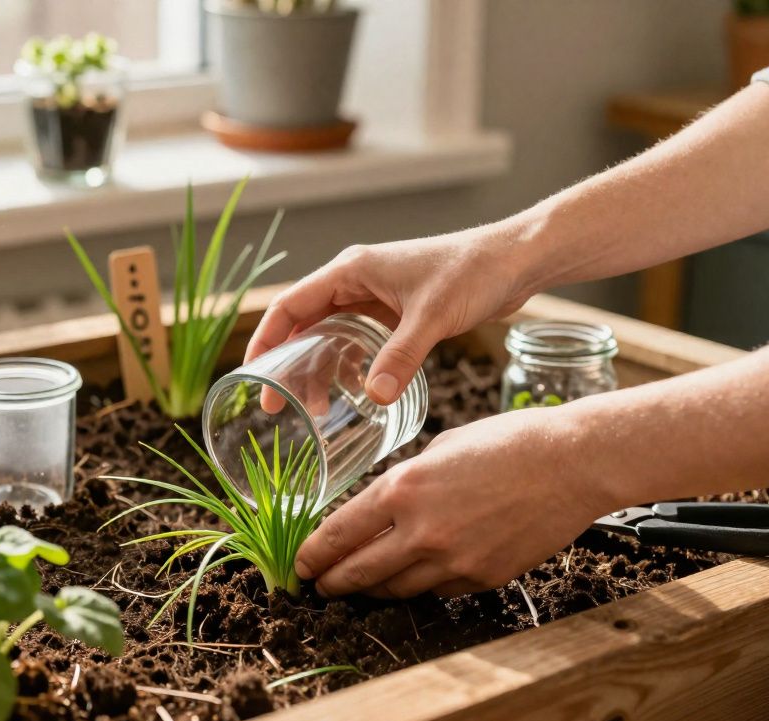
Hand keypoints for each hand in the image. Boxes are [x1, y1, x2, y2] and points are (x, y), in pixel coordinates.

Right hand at [247, 226, 536, 405]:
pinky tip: (353, 394)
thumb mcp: (432, 317)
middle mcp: (355, 281)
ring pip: (330, 337)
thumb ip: (401, 357)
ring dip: (318, 370)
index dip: (265, 342)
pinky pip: (358, 342)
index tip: (253, 378)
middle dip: (287, 365)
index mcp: (350, 270)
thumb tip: (373, 397)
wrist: (515, 260)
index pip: (289, 307)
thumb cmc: (473, 272)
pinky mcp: (396, 312)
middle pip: (304, 325)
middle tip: (278, 407)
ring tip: (314, 411)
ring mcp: (375, 297)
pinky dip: (349, 367)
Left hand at [294, 405, 618, 598]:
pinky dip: (418, 586)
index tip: (300, 564)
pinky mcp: (482, 578)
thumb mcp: (440, 448)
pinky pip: (436, 591)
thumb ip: (406, 481)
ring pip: (395, 589)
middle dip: (332, 583)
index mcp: (403, 489)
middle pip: (359, 573)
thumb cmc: (507, 441)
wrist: (571, 464)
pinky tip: (411, 579)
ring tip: (358, 587)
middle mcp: (421, 531)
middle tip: (319, 586)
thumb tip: (384, 504)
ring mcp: (453, 561)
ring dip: (371, 590)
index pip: (340, 534)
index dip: (314, 554)